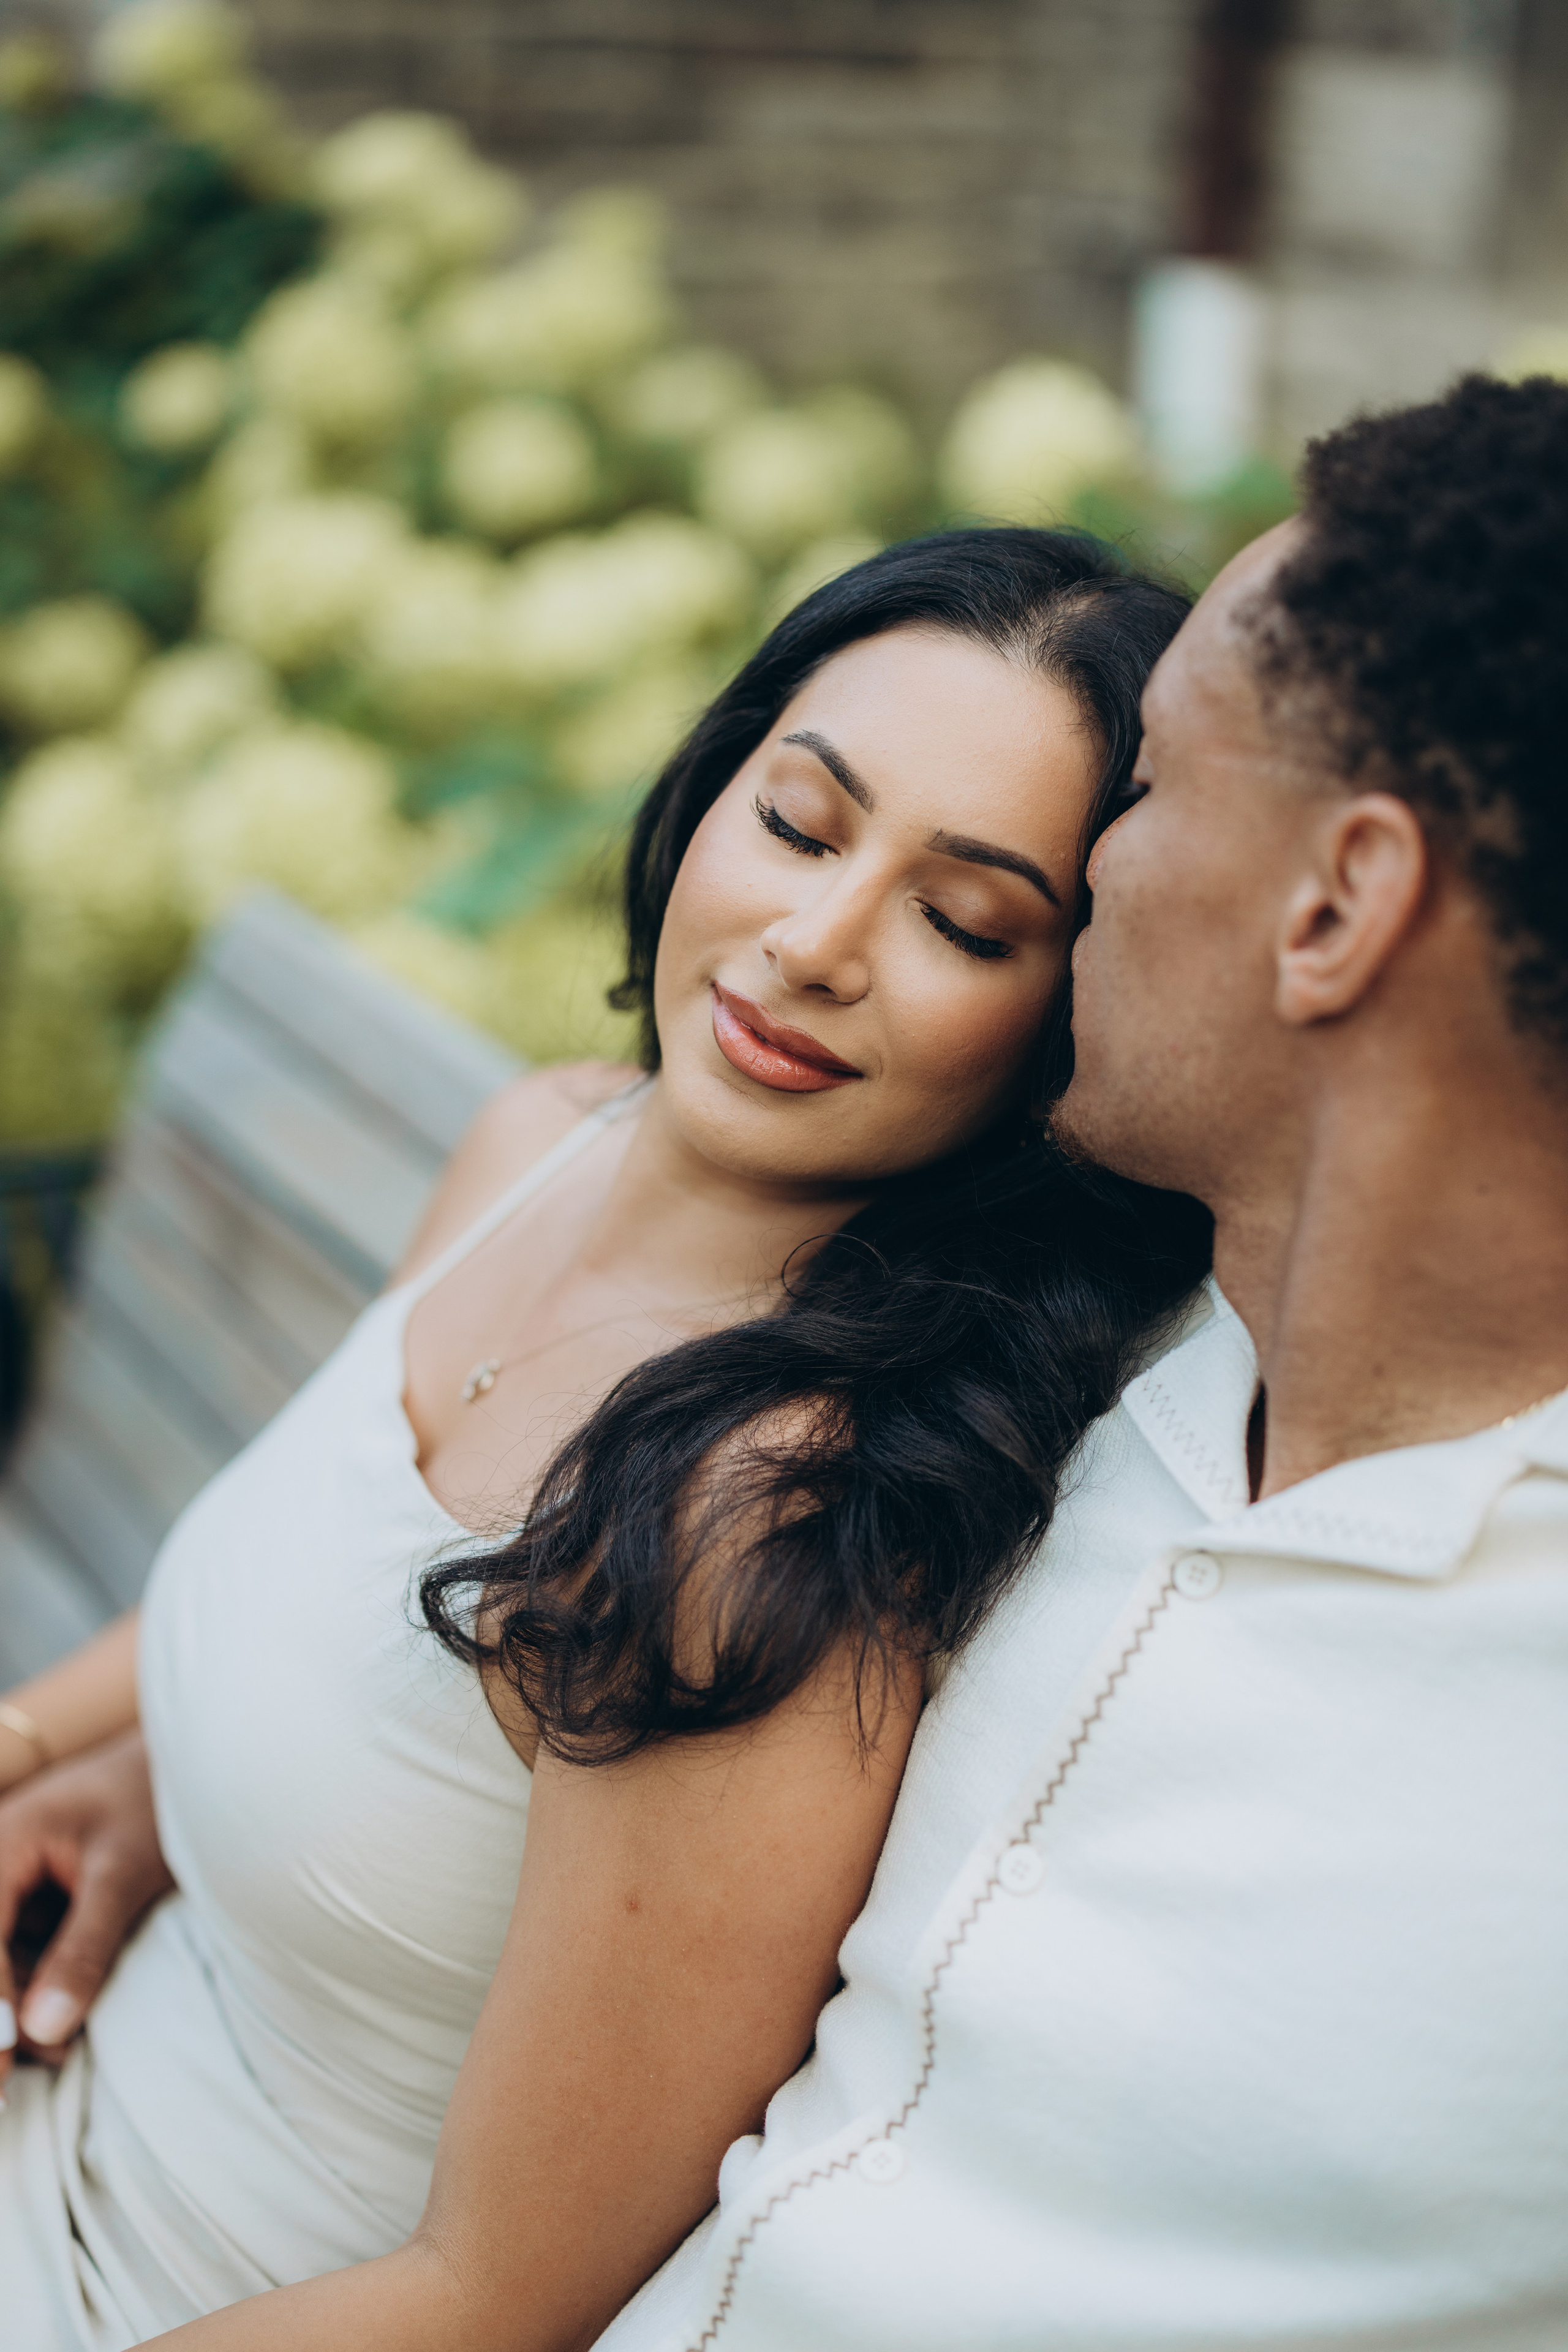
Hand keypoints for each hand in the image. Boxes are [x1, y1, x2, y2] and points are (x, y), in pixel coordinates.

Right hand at [0, 1728, 172, 2092]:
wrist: (199, 1760)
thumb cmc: (161, 1800)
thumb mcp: (126, 1874)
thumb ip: (83, 1950)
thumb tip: (38, 2034)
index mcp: (3, 1840)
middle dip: (0, 2018)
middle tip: (20, 2079)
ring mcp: (11, 1880)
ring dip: (16, 2014)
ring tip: (59, 2057)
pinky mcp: (33, 1899)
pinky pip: (18, 1956)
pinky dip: (36, 1993)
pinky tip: (61, 2031)